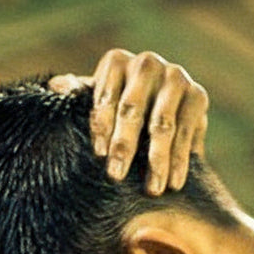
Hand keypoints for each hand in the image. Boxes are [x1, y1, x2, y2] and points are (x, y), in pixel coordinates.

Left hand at [52, 49, 207, 192]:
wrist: (158, 112)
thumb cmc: (114, 112)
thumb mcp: (95, 106)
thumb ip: (78, 97)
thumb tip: (56, 87)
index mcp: (116, 63)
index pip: (105, 95)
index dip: (101, 125)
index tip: (99, 155)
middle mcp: (147, 64)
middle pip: (132, 108)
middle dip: (124, 145)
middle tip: (116, 176)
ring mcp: (175, 78)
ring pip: (163, 124)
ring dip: (157, 159)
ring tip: (152, 189)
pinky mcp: (198, 96)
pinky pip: (187, 132)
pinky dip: (180, 160)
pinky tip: (173, 183)